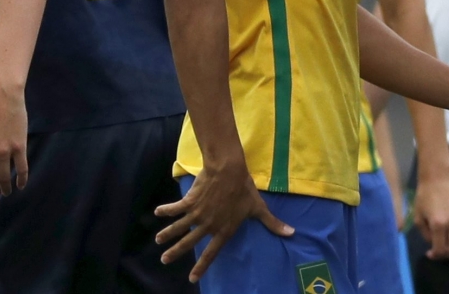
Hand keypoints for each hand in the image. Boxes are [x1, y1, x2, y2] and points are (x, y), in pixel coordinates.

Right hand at [155, 161, 293, 281]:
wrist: (229, 171)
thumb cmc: (244, 189)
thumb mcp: (258, 208)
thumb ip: (272, 223)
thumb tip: (291, 233)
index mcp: (224, 230)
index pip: (211, 252)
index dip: (202, 266)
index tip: (192, 278)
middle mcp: (208, 226)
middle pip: (189, 243)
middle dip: (176, 252)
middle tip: (164, 260)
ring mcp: (197, 214)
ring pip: (179, 228)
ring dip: (168, 234)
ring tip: (157, 242)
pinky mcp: (190, 201)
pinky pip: (175, 208)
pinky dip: (166, 211)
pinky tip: (157, 212)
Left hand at [413, 172, 448, 259]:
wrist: (438, 178)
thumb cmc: (424, 196)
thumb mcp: (418, 217)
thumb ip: (426, 235)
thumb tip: (434, 246)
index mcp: (438, 224)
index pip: (441, 250)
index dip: (434, 256)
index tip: (429, 253)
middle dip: (446, 255)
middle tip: (439, 251)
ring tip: (448, 245)